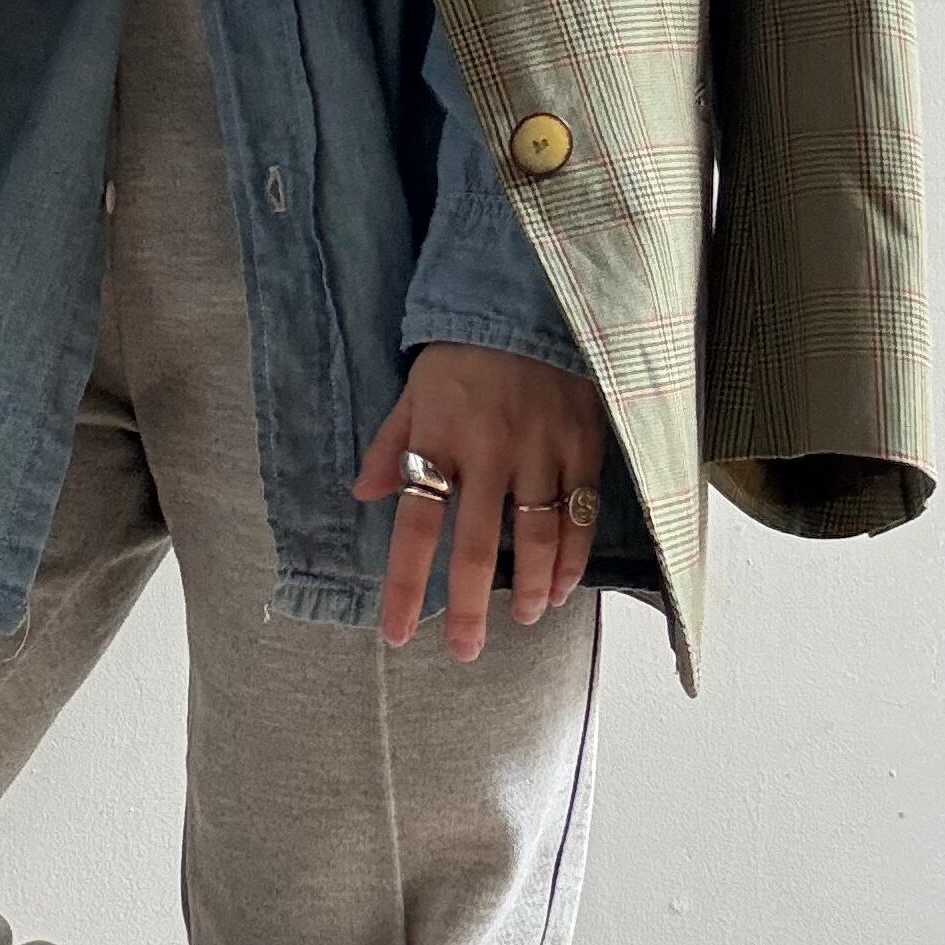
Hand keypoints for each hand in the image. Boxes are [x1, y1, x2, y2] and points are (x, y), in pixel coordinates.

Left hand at [351, 342, 605, 659]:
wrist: (529, 293)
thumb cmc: (463, 349)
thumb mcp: (414, 390)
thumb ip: (391, 445)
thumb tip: (362, 495)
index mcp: (439, 438)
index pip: (416, 524)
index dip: (407, 585)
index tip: (397, 633)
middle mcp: (489, 450)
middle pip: (477, 545)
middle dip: (469, 608)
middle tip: (467, 651)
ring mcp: (540, 448)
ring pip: (538, 535)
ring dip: (530, 585)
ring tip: (524, 616)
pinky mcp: (582, 441)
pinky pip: (580, 511)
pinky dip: (574, 555)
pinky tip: (564, 585)